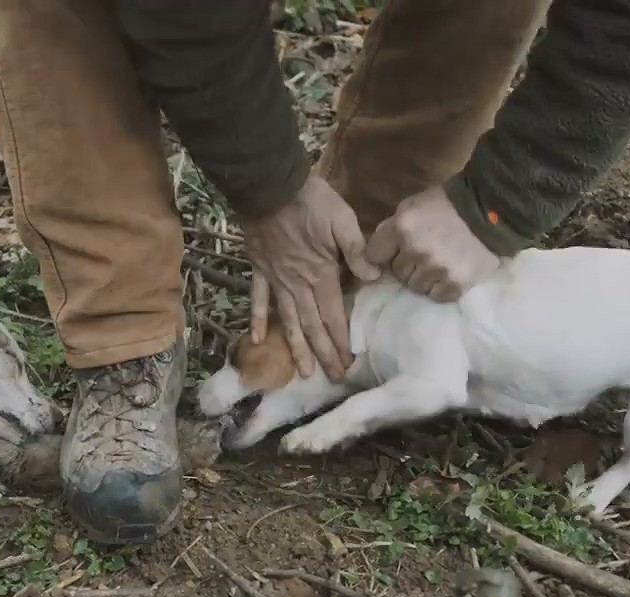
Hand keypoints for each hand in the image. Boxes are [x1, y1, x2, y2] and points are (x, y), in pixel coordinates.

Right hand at [243, 176, 381, 381]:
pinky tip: (257, 340)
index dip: (341, 340)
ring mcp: (276, 280)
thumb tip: (372, 278)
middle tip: (333, 377)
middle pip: (312, 326)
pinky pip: (258, 300)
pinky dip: (257, 320)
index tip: (349, 363)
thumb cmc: (311, 201)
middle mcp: (298, 285)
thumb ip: (357, 251)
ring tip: (302, 373)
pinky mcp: (260, 270)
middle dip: (324, 354)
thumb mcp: (343, 220)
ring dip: (296, 347)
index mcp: (321, 274)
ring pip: (288, 321)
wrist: (270, 186)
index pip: (334, 315)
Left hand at [366, 185, 500, 301]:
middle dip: (407, 264)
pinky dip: (442, 287)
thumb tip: (376, 251)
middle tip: (425, 252)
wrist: (494, 210)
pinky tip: (451, 272)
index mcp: (401, 228)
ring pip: (415, 286)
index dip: (383, 254)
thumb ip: (392, 227)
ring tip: (440, 263)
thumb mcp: (413, 206)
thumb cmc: (448, 205)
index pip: (373, 255)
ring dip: (425, 277)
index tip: (392, 253)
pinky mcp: (455, 284)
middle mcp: (415, 251)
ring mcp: (436, 270)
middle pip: (396, 272)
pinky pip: (437, 296)